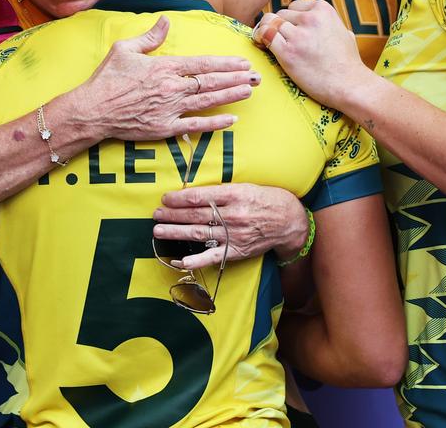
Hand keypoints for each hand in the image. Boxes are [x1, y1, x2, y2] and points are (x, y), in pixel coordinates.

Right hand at [73, 16, 260, 138]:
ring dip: (232, 96)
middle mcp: (172, 88)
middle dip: (236, 78)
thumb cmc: (106, 79)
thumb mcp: (125, 49)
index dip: (225, 63)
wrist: (92, 110)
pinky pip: (195, 126)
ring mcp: (170, 109)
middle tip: (256, 77)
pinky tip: (231, 120)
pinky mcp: (165, 128)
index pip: (202, 64)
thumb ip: (150, 36)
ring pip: (208, 101)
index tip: (241, 62)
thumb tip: (167, 21)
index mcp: (164, 67)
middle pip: (211, 82)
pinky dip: (215, 124)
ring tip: (249, 91)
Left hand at [152, 183, 306, 269]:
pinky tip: (181, 260)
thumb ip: (221, 191)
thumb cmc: (266, 200)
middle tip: (155, 213)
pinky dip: (197, 259)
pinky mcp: (237, 251)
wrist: (290, 221)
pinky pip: (214, 256)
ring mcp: (234, 234)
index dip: (180, 198)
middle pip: (196, 215)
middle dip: (173, 214)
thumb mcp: (245, 187)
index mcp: (234, 195)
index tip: (165, 198)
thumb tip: (194, 194)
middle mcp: (233, 215)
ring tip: (159, 230)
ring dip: (176, 232)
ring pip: (200, 233)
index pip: (201, 197)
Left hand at [253, 0, 369, 109]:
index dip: (289, 20)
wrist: (349, 85)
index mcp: (323, 9)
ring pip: (269, 23)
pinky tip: (261, 44)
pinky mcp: (288, 52)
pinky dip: (259, 38)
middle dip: (278, 27)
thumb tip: (320, 21)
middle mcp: (310, 18)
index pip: (293, 7)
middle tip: (279, 41)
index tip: (289, 32)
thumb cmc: (347, 63)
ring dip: (265, 32)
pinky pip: (264, 36)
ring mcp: (299, 35)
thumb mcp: (343, 32)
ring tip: (265, 42)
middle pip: (280, 15)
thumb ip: (329, 23)